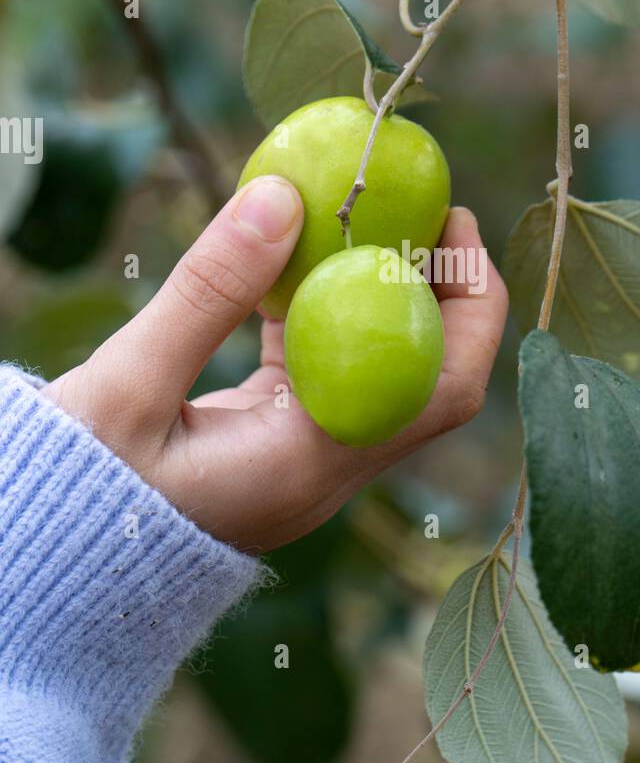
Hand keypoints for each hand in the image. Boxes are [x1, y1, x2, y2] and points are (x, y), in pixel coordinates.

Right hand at [43, 176, 507, 552]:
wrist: (49, 565)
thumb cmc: (79, 492)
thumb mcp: (128, 387)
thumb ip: (207, 293)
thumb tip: (282, 197)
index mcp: (311, 464)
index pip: (441, 387)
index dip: (468, 299)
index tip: (450, 219)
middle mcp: (327, 468)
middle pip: (429, 375)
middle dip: (439, 287)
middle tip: (414, 207)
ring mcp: (306, 460)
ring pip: (381, 371)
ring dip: (383, 296)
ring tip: (361, 218)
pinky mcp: (277, 445)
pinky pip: (328, 371)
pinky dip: (327, 313)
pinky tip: (298, 260)